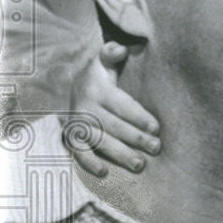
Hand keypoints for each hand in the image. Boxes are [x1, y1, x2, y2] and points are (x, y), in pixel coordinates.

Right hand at [63, 42, 159, 176]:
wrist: (66, 86)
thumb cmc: (97, 76)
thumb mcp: (102, 62)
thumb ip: (111, 54)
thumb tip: (120, 49)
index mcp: (98, 90)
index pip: (121, 105)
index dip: (139, 117)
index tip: (156, 128)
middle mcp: (86, 107)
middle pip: (113, 126)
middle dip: (135, 138)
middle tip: (155, 148)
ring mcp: (78, 124)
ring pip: (100, 141)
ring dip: (119, 154)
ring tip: (140, 164)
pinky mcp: (71, 137)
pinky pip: (79, 152)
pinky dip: (90, 163)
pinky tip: (105, 173)